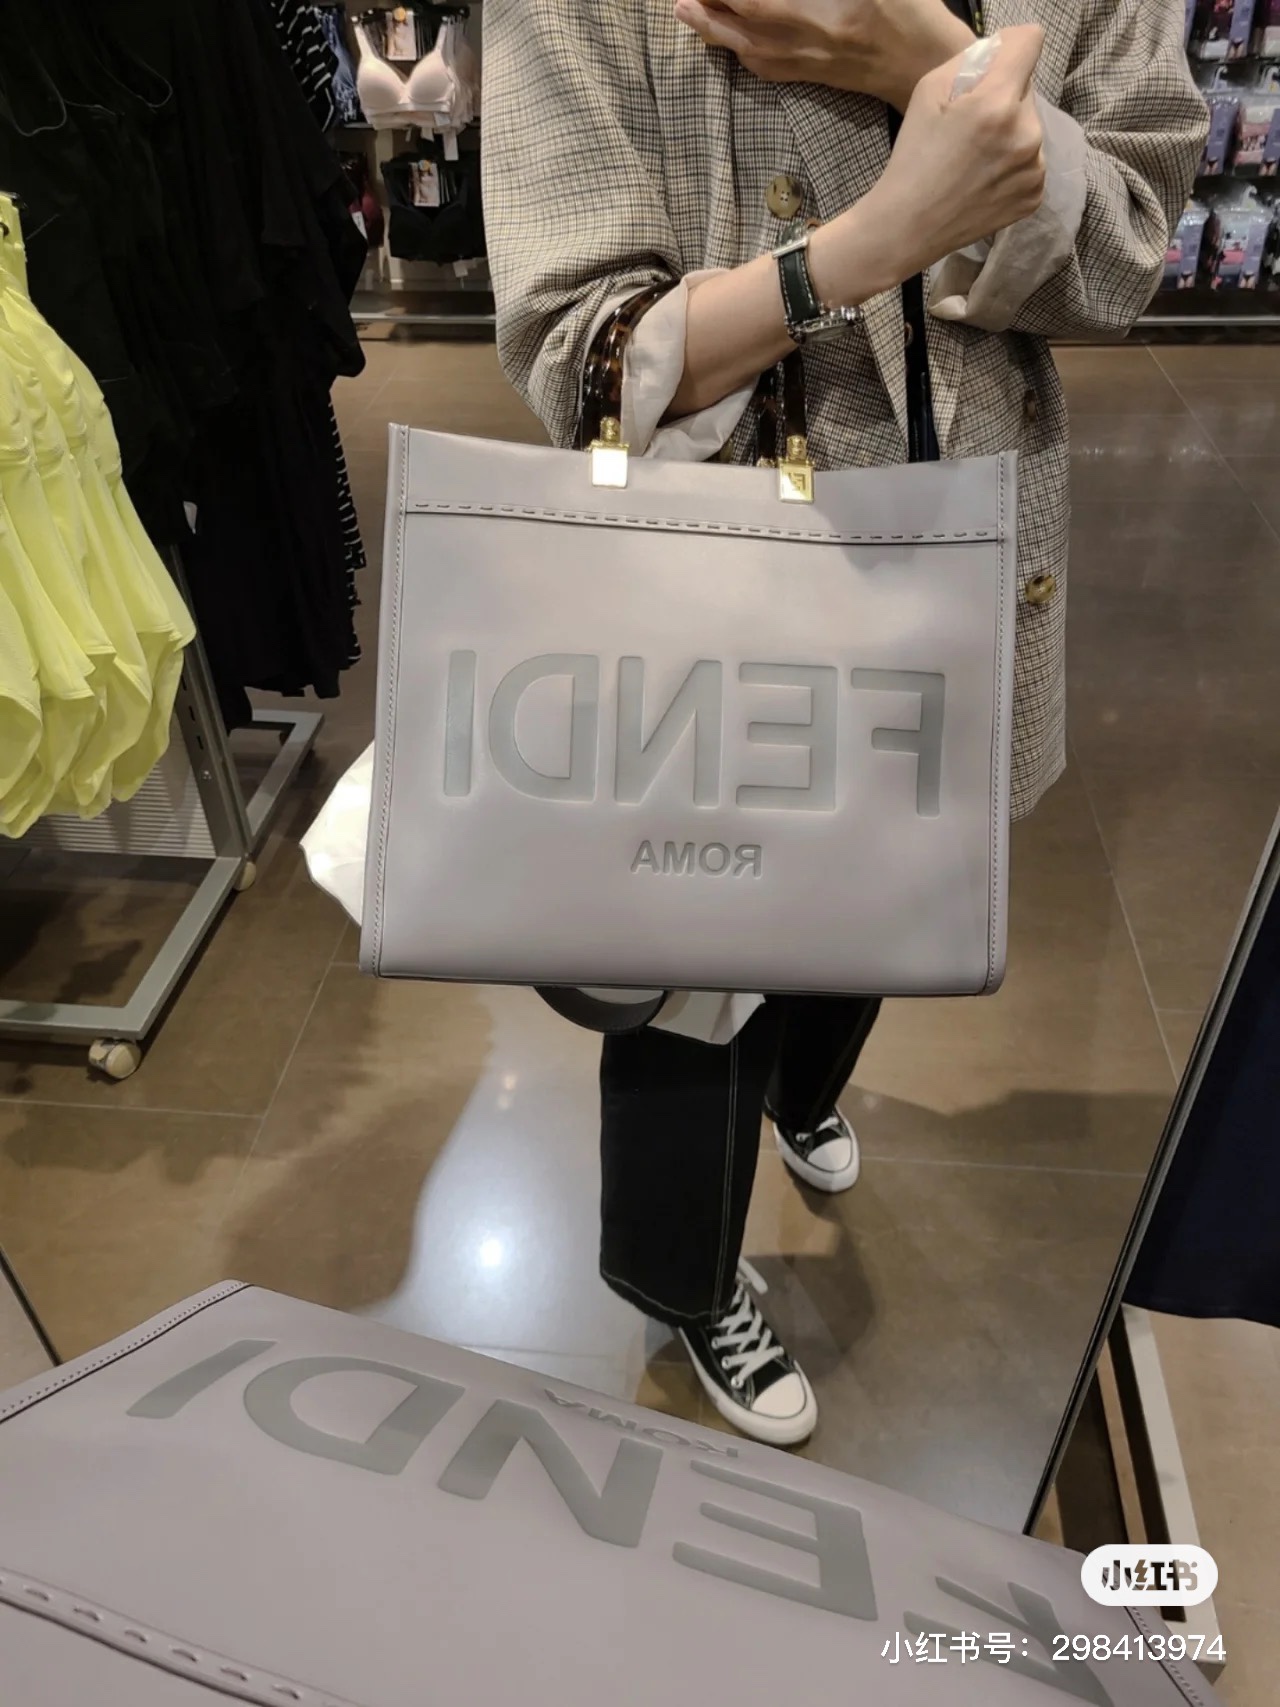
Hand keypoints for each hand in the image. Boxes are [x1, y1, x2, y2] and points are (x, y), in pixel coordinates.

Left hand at [672, 0, 974, 110]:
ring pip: (750, 47)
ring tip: (684, 10)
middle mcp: (814, 39)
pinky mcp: (814, 76)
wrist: (931, 64)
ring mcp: (812, 62)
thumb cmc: (911, 8)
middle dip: (711, 3)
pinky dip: (738, 51)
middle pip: (749, 20)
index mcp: (832, 10)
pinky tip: (723, 41)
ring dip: (713, 29)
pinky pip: (766, 67)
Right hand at [844, 26, 1047, 285]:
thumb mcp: (928, 91)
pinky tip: (984, 179)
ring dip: (1011, 131)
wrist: (908, 227)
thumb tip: (1003, 51)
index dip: (1011, 46)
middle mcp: (1026, 135)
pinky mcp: (1035, 195)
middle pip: (1027, 88)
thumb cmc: (913, 157)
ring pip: (1031, 126)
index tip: (993, 66)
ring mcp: (1034, 169)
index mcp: (997, 104)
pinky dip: (1013, 164)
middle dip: (1004, 97)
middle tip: (969, 126)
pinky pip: (1032, 161)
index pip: (1030, 41)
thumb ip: (971, 60)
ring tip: (976, 157)